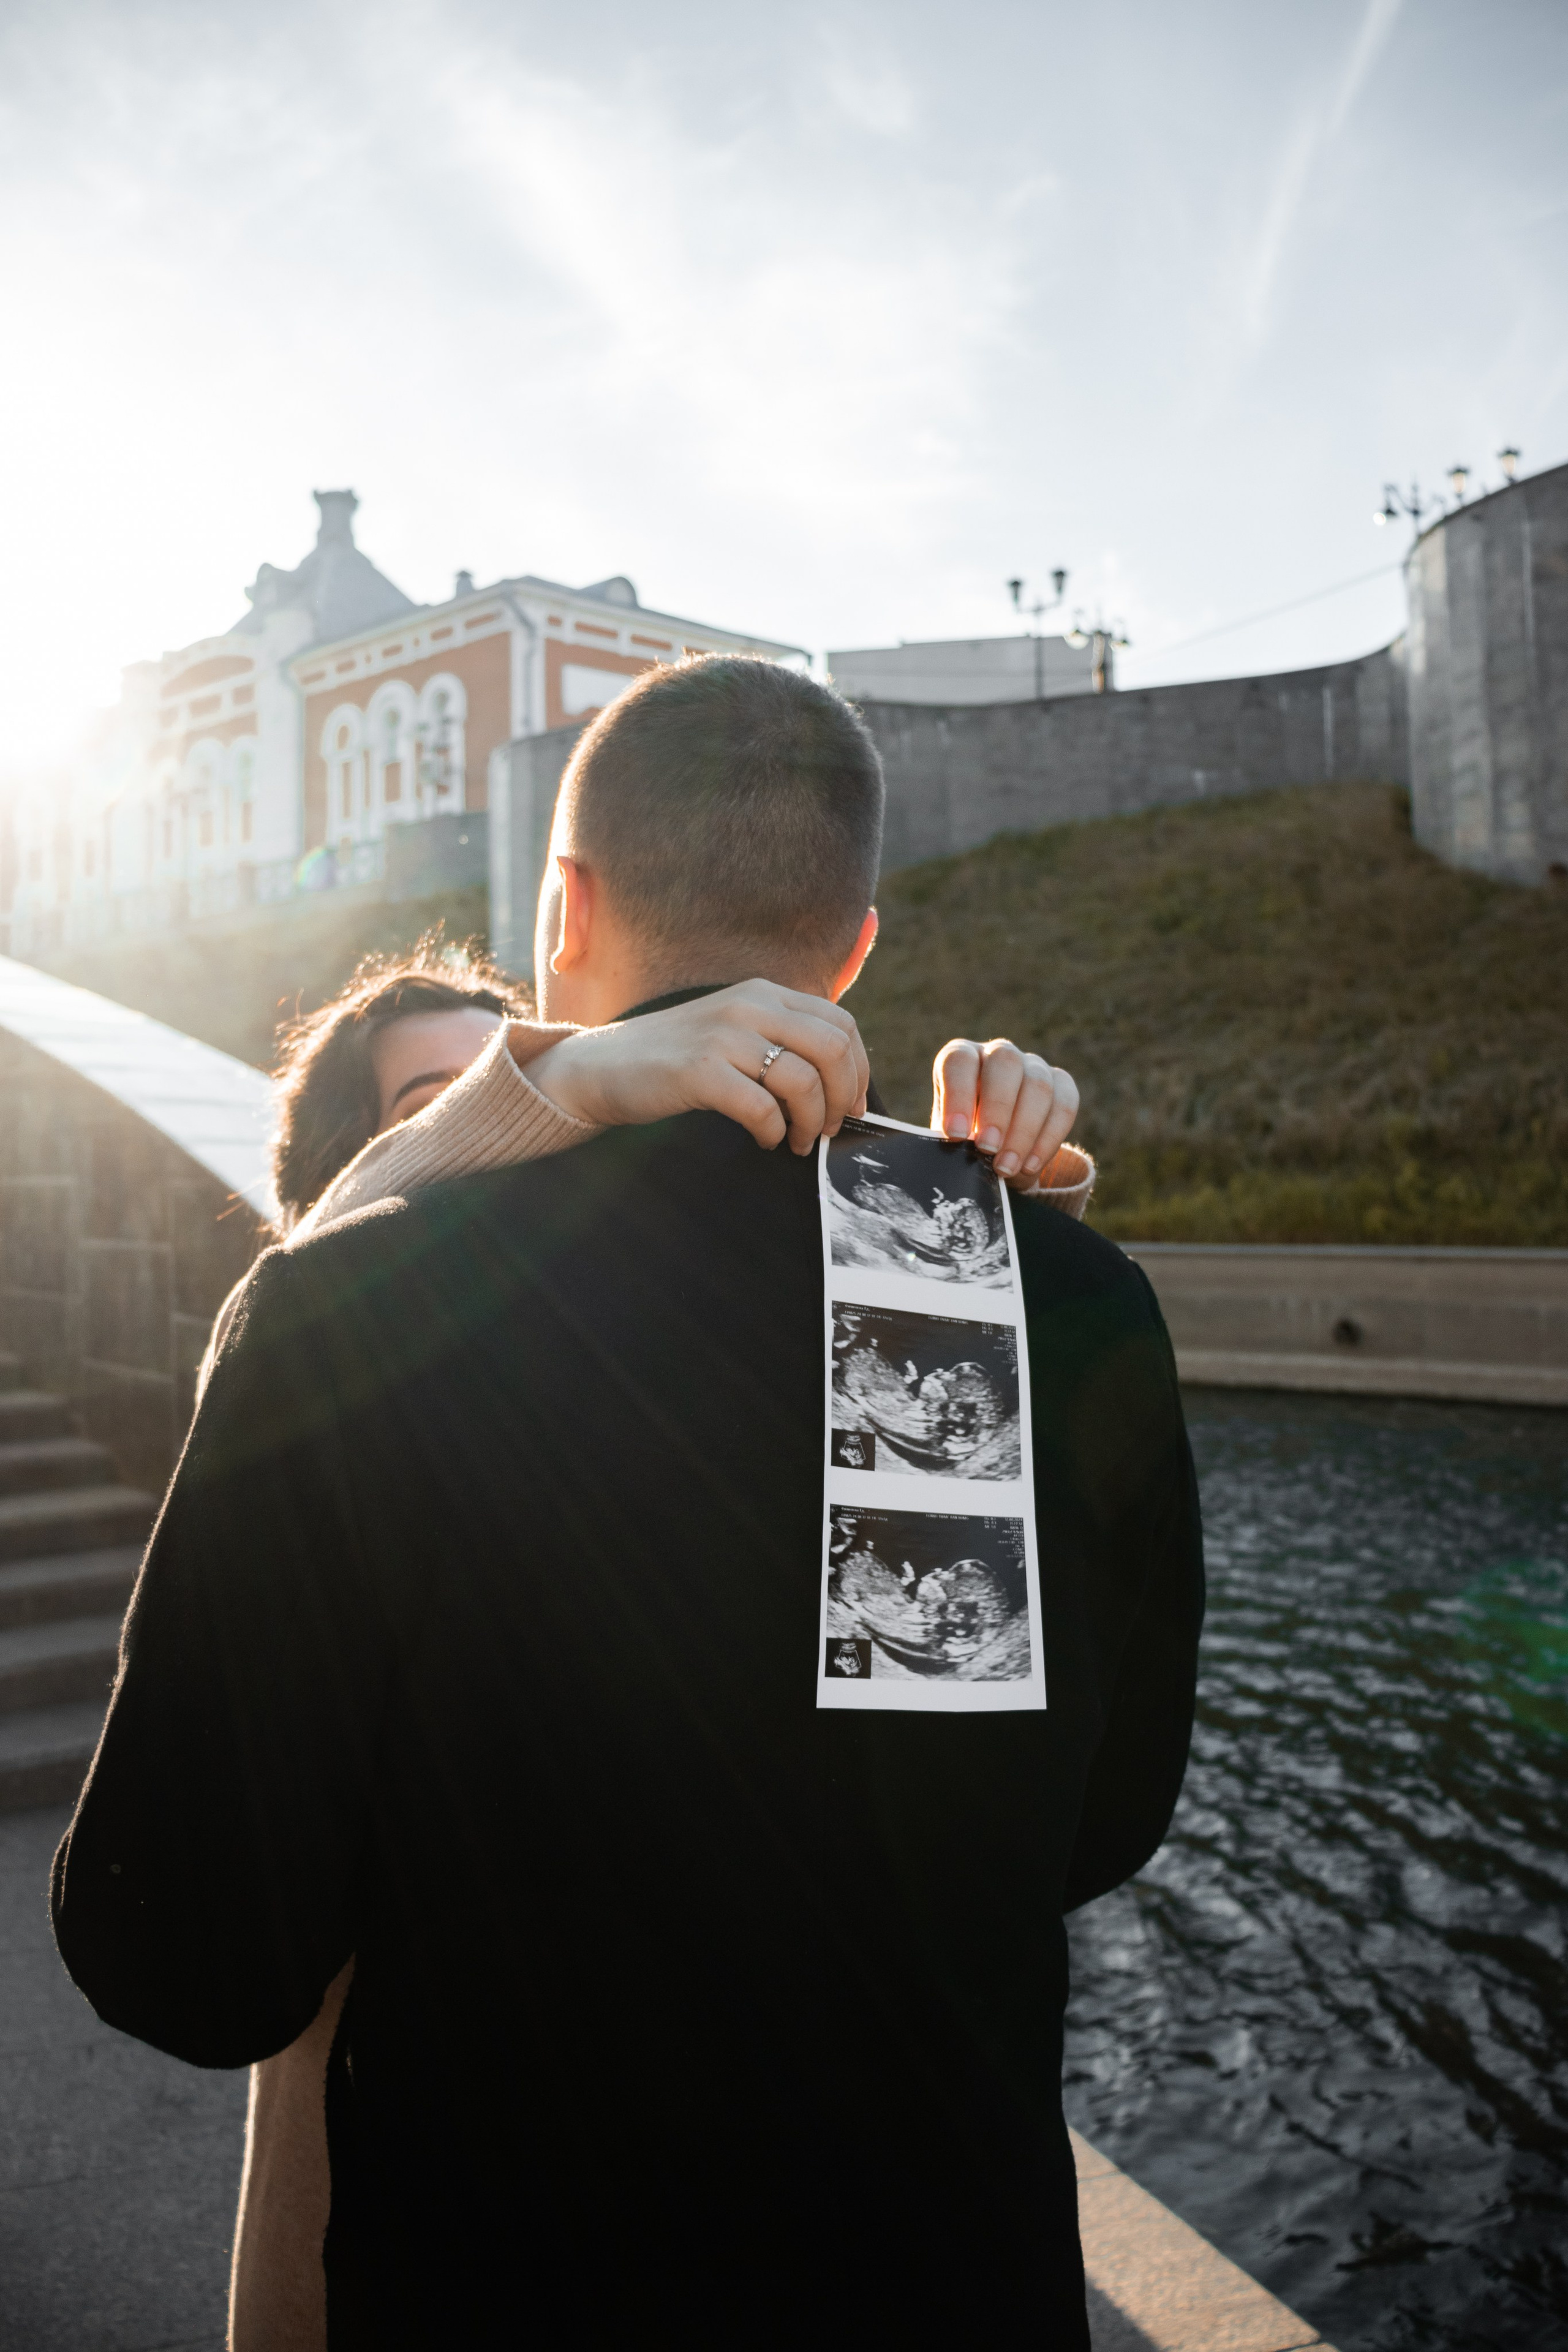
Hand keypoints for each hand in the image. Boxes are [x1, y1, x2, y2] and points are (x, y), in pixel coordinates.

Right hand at [523, 979, 870, 1153]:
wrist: (602, 1066)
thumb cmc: (676, 1058)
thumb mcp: (734, 1030)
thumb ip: (781, 1039)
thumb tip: (840, 1081)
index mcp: (764, 993)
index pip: (842, 1023)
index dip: (859, 1070)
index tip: (852, 1104)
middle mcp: (749, 1006)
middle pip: (832, 1049)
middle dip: (842, 1098)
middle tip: (829, 1128)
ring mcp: (723, 1036)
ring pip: (803, 1081)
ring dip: (811, 1122)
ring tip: (798, 1141)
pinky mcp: (699, 1070)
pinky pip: (761, 1108)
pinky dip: (773, 1132)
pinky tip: (765, 1140)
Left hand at [930, 1039, 1080, 1185]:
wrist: (996, 1151)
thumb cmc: (965, 1139)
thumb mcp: (952, 1137)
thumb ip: (955, 1138)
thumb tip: (961, 1150)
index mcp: (963, 1057)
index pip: (960, 1060)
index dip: (957, 1094)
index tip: (955, 1133)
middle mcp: (1000, 1054)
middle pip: (1006, 1062)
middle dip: (997, 1108)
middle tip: (987, 1147)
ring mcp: (1034, 1066)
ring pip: (1038, 1085)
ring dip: (1023, 1131)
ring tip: (1006, 1166)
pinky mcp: (1062, 1085)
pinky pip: (1064, 1106)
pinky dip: (1048, 1140)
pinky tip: (1029, 1165)